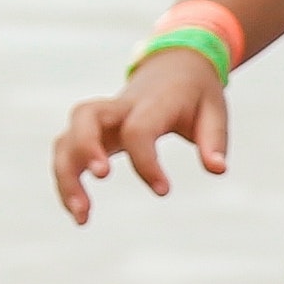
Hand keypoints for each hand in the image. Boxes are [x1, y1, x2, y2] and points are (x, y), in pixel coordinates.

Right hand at [52, 46, 232, 223]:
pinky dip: (66, 182)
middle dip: (85, 147)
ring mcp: (100, 120)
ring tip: (82, 216)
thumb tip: (217, 170)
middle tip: (101, 177)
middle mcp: (118, 107)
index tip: (164, 191)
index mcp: (152, 102)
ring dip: (66, 175)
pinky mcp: (91, 133)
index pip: (138, 128)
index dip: (146, 161)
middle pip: (85, 117)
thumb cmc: (195, 94)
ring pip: (67, 138)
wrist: (174, 67)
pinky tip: (80, 213)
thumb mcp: (215, 110)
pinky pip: (67, 153)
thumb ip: (214, 140)